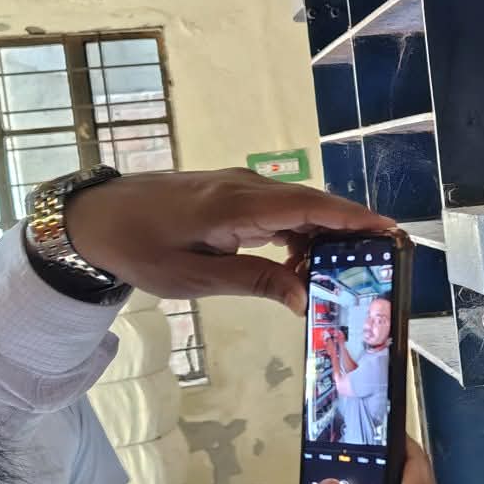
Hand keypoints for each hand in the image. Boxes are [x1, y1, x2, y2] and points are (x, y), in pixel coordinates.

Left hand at [66, 169, 393, 311]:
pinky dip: (298, 233)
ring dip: (324, 236)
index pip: (311, 207)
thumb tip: (305, 296)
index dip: (354, 219)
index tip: (391, 232)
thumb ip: (254, 282)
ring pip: (298, 207)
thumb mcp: (193, 278)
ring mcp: (240, 187)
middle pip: (313, 204)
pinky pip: (279, 210)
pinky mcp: (232, 195)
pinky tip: (302, 262)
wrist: (92, 217)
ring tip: (346, 271)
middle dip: (351, 231)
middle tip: (383, 261)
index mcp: (238, 205)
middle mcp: (246, 187)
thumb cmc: (137, 248)